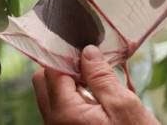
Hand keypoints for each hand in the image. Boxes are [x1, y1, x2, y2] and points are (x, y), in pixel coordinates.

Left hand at [32, 45, 159, 124]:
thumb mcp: (122, 104)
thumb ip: (101, 76)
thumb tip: (87, 52)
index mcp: (64, 113)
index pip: (51, 71)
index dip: (67, 55)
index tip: (85, 48)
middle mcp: (54, 123)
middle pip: (44, 82)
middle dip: (64, 67)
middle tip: (91, 64)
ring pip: (51, 95)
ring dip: (70, 81)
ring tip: (98, 80)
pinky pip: (61, 108)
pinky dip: (74, 95)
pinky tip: (97, 95)